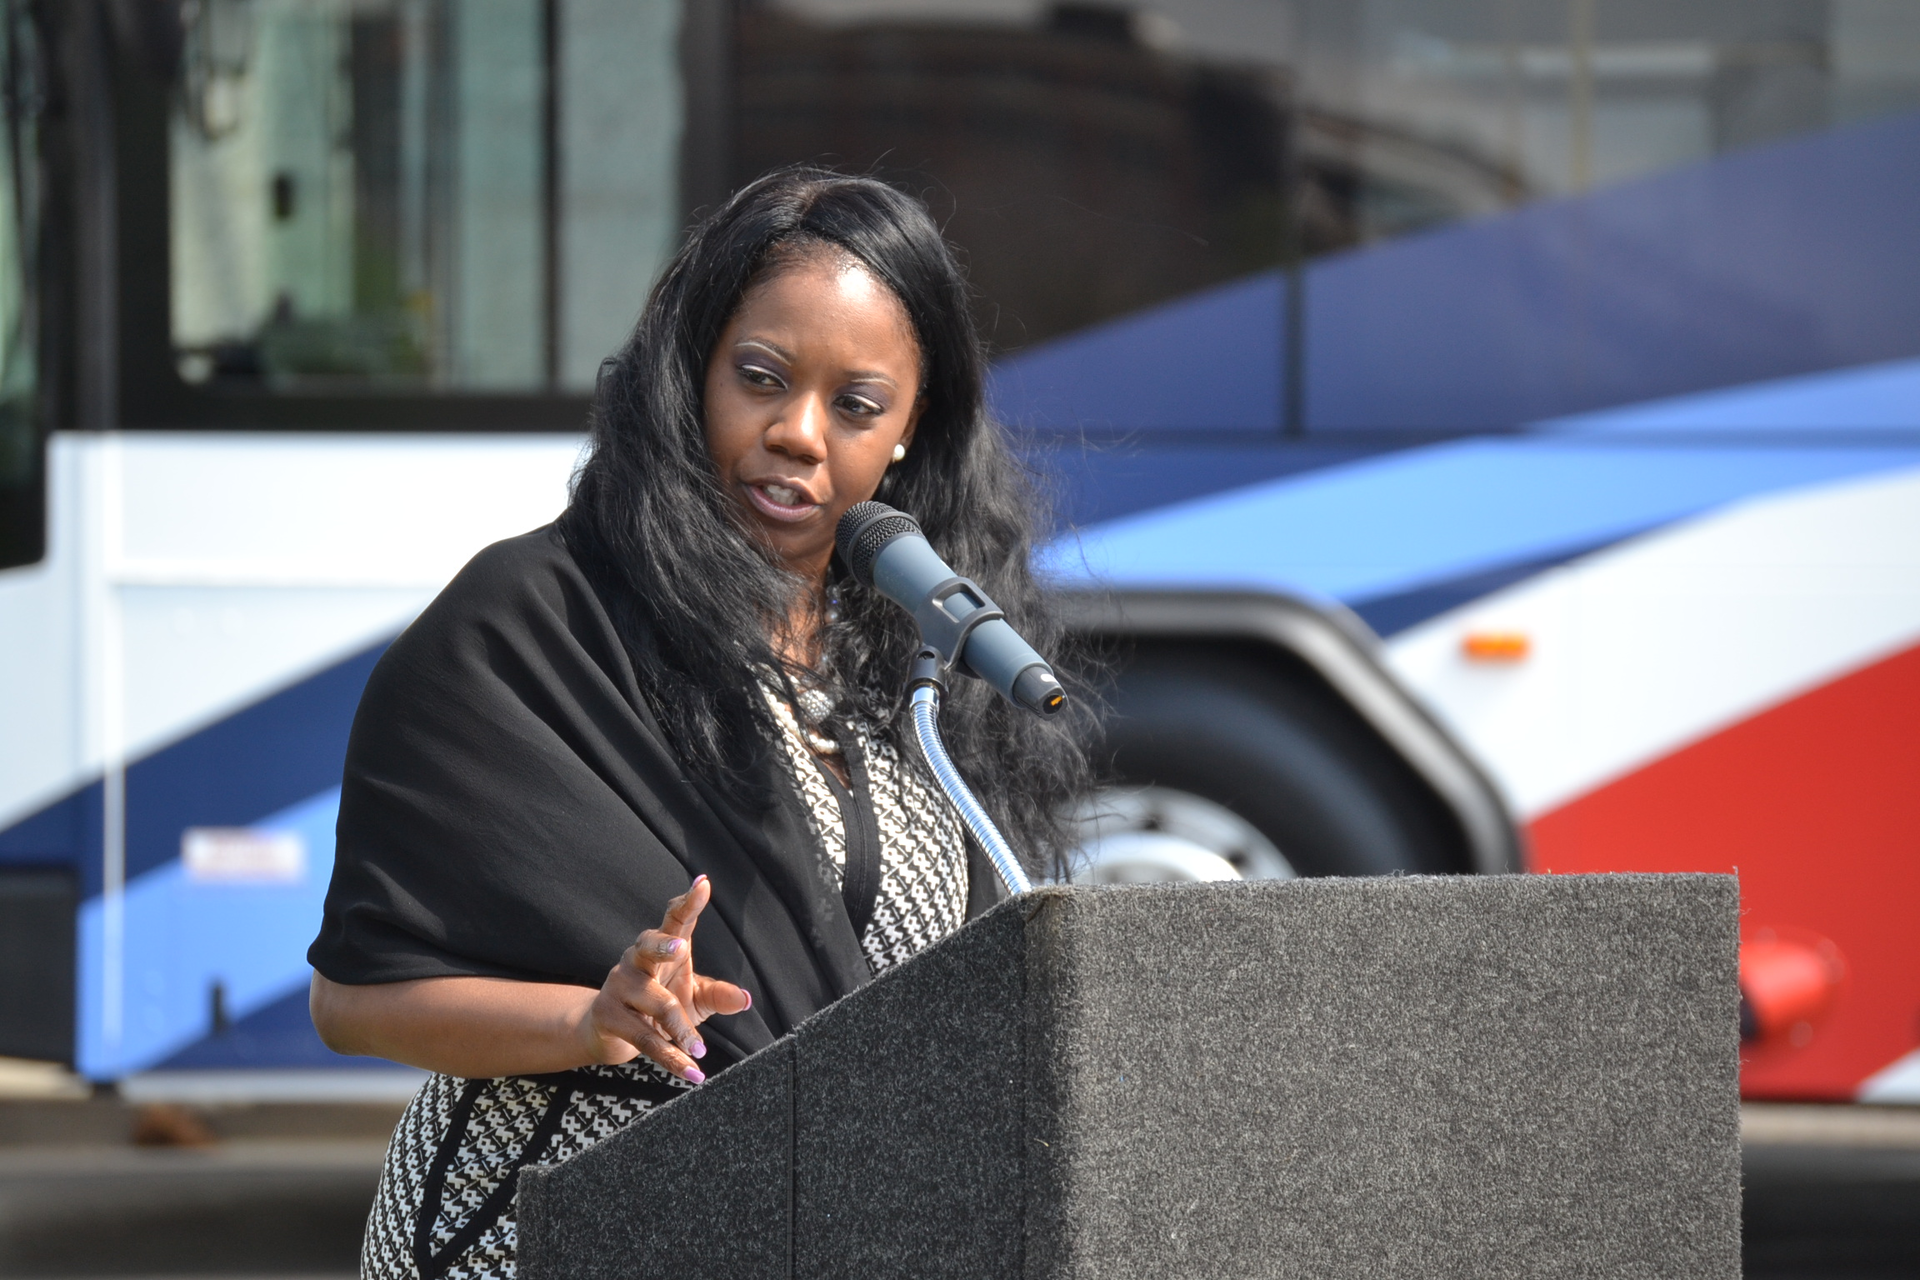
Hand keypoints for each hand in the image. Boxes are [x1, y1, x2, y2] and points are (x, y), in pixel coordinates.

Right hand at [580, 875, 750, 1082]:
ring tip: (701, 1049)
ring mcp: (620, 986)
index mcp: (662, 949)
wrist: (610, 1034)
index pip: (675, 920)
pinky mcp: (609, 1016)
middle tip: (680, 947)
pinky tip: (693, 1072)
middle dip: (663, 945)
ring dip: (681, 1030)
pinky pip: (645, 1039)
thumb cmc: (658, 1007)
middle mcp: (637, 960)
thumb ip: (718, 995)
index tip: (703, 884)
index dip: (688, 902)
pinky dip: (671, 1059)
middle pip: (649, 945)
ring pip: (656, 1003)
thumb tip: (746, 999)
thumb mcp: (693, 999)